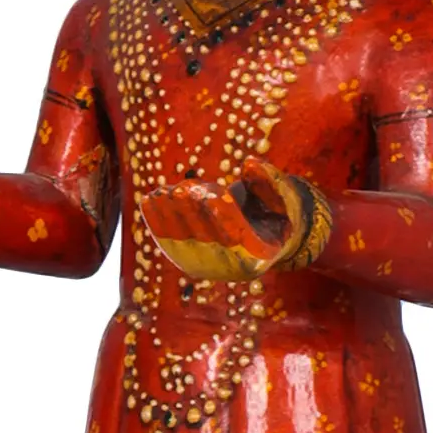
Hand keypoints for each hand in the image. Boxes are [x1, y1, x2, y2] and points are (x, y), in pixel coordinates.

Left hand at [141, 156, 327, 282]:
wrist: (265, 235)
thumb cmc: (277, 211)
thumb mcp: (284, 195)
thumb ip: (270, 181)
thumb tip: (250, 164)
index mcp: (258, 256)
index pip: (237, 237)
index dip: (223, 216)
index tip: (212, 195)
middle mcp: (230, 269)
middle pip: (205, 240)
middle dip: (191, 213)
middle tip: (180, 190)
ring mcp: (207, 268)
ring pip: (183, 243)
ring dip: (169, 216)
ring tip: (161, 193)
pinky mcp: (188, 262)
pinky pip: (169, 243)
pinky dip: (158, 221)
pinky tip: (149, 200)